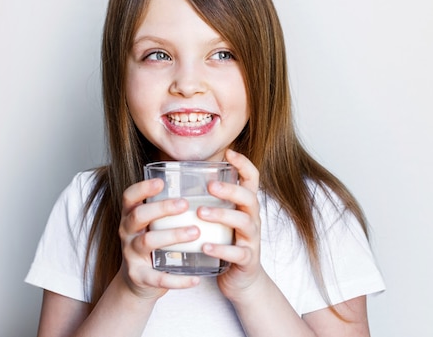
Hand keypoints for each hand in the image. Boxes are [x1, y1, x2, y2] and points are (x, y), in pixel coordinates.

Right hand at [118, 178, 200, 299]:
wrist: (137, 282)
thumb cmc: (153, 245)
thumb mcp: (153, 225)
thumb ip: (168, 210)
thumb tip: (204, 185)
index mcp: (130, 216)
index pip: (129, 197)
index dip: (142, 188)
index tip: (161, 182)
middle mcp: (127, 233)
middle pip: (139, 216)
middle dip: (162, 208)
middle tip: (185, 204)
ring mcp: (131, 255)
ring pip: (147, 242)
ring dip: (172, 235)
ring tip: (196, 232)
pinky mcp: (139, 276)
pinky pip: (157, 278)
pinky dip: (177, 280)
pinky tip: (195, 279)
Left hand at [196, 149, 264, 299]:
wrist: (242, 280)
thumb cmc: (227, 243)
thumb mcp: (222, 219)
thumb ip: (210, 200)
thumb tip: (179, 179)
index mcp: (245, 206)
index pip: (252, 179)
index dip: (244, 164)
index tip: (229, 152)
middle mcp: (252, 219)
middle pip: (249, 197)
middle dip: (230, 189)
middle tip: (210, 186)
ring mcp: (251, 239)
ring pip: (244, 222)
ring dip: (222, 215)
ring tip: (201, 213)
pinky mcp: (247, 259)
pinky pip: (237, 253)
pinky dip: (221, 249)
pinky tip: (205, 246)